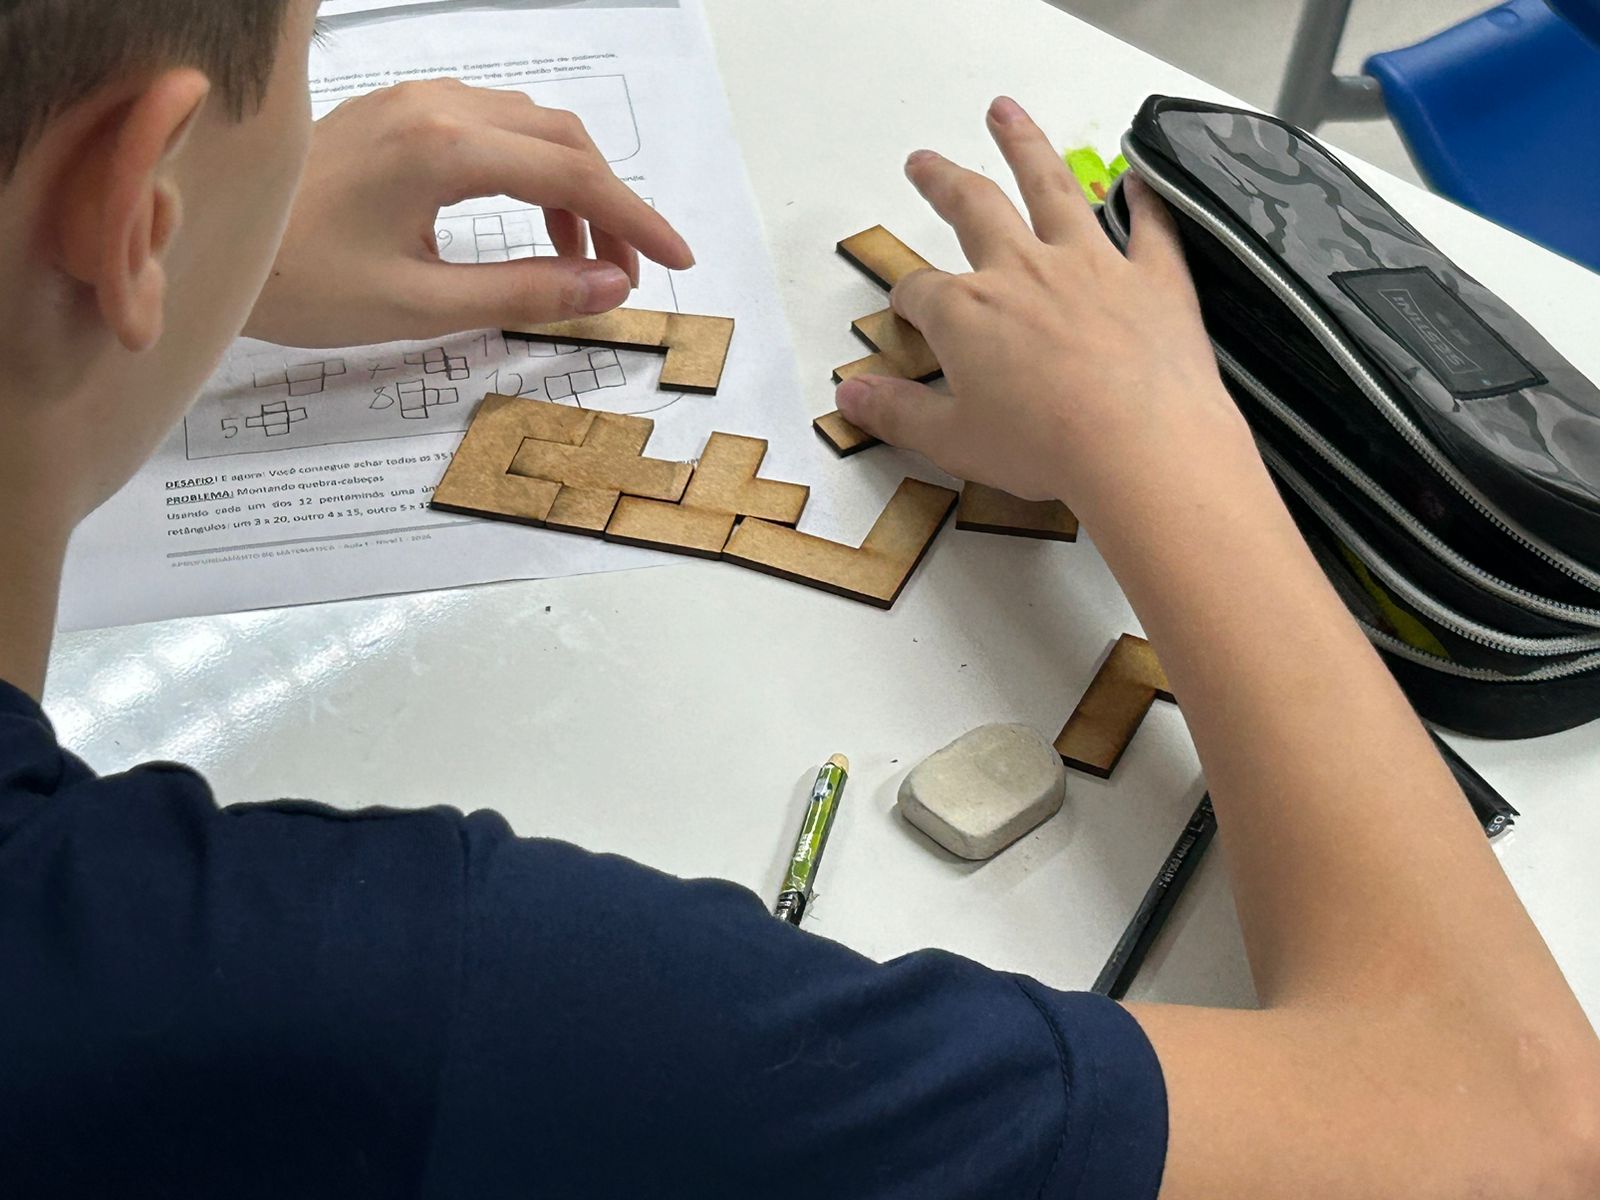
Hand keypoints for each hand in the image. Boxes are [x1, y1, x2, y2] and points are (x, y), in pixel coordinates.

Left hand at [244, 79, 694, 348]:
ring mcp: (417, 104)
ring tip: (584, 262)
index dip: (636, 222)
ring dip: (574, 188)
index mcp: (446, 150)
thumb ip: (526, 292)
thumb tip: (610, 289)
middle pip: (564, 140)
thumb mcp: (423, 305)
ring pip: (533, 128)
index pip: (574, 177)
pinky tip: (532, 227)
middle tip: (631, 273)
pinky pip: (495, 128)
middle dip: (612, 206)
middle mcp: (438, 108)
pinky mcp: (399, 114)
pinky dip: (533, 174)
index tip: (677, 262)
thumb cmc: (301, 282)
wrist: (209, 238)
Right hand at [834, 97, 1247, 517]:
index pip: (922, 293)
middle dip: (942, 182)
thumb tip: (851, 398)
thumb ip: (899, 414)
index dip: (909, 300)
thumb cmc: (1046, 448)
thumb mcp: (954, 442)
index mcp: (966, 313)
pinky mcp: (1151, 279)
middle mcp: (1022, 271)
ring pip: (1051, 188)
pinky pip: (1148, 226)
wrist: (1142, 448)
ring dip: (1024, 145)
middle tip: (922, 161)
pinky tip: (1138, 178)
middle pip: (973, 208)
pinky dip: (1144, 199)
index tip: (907, 309)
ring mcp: (1090, 266)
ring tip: (1005, 113)